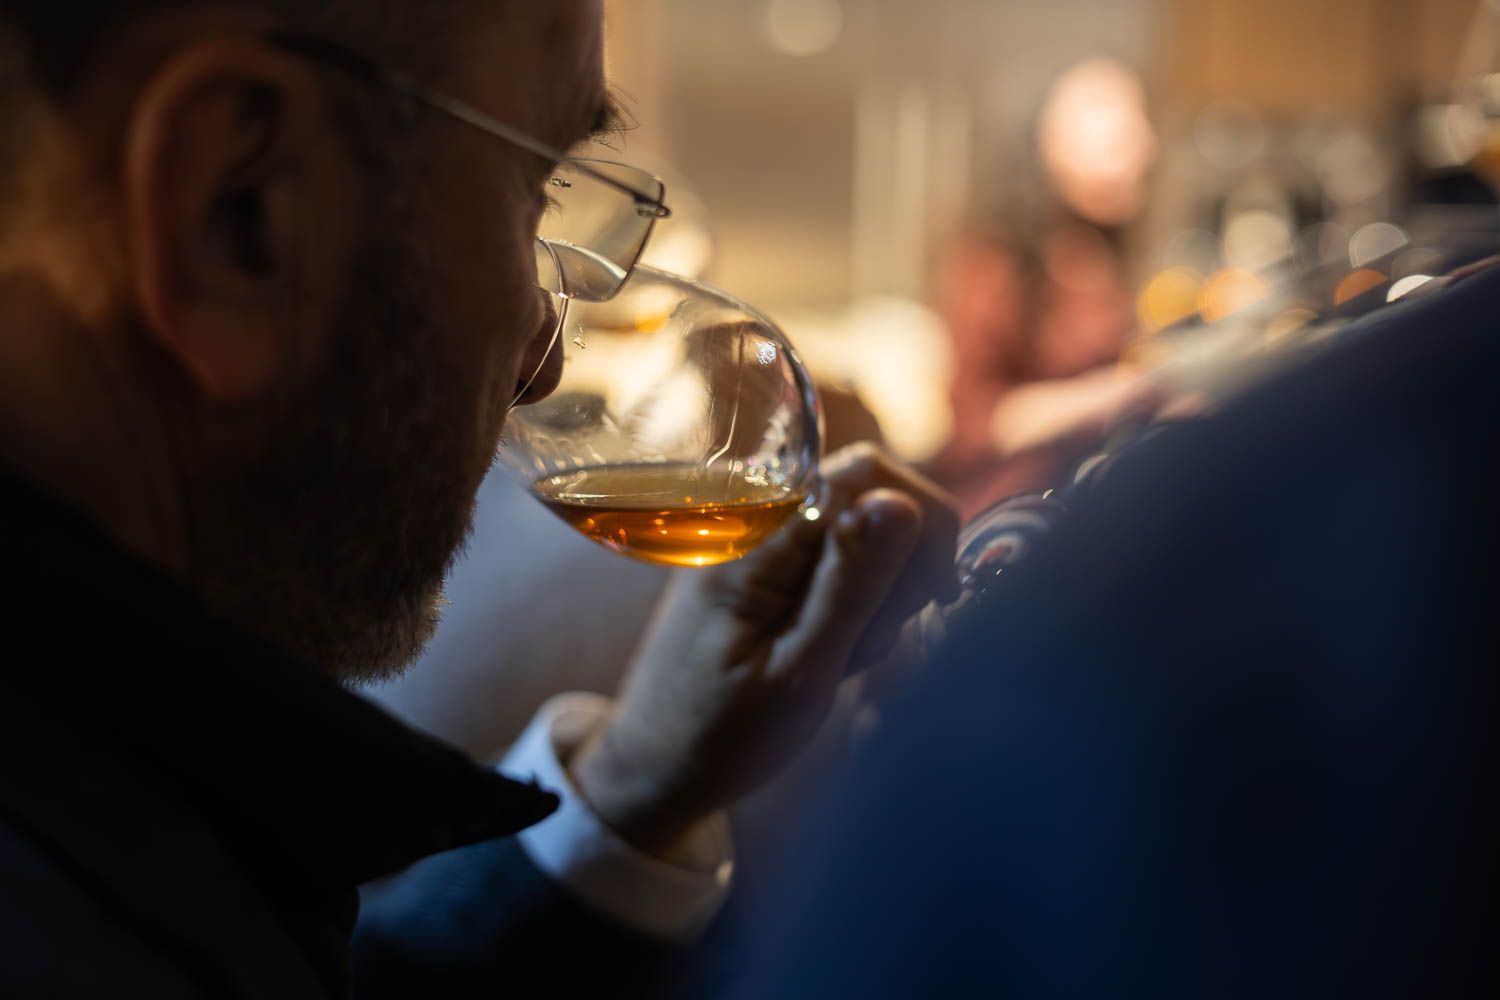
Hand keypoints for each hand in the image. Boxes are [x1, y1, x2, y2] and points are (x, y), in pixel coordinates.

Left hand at [568, 443, 959, 856]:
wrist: (655, 772)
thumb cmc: (722, 736)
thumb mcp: (800, 672)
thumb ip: (851, 586)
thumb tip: (902, 503)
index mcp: (757, 538)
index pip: (866, 474)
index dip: (919, 521)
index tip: (938, 593)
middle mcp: (755, 524)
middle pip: (869, 499)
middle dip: (898, 569)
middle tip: (868, 645)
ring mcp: (759, 548)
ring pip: (860, 537)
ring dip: (876, 597)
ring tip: (840, 661)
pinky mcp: (764, 575)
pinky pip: (834, 567)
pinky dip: (852, 608)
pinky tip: (831, 655)